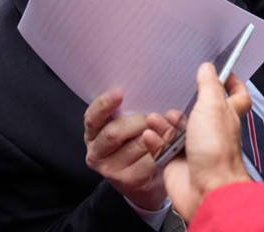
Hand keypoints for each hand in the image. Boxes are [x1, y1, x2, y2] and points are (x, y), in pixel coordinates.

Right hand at [84, 90, 168, 209]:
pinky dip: (163, 148)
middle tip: (156, 118)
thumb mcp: (133, 121)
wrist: (155, 176)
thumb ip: (132, 106)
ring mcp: (111, 169)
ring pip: (136, 144)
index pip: (93, 116)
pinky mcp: (129, 181)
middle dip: (139, 121)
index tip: (120, 93)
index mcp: (94, 131)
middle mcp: (97, 151)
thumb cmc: (144, 139)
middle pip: (114, 132)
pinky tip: (170, 144)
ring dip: (157, 133)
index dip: (104, 104)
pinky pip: (149, 159)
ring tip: (168, 129)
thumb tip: (144, 83)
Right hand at [143, 65, 250, 220]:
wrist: (206, 189)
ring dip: (163, 123)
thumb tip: (208, 67)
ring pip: (176, 130)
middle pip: (198, 113)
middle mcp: (212, 132)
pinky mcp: (177, 163)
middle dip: (183, 105)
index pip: (236, 96)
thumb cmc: (216, 151)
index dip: (232, 83)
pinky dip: (154, 140)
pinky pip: (162, 148)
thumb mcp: (212, 106)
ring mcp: (194, 148)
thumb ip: (209, 84)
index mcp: (226, 116)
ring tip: (155, 117)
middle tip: (172, 98)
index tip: (223, 71)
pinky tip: (149, 134)